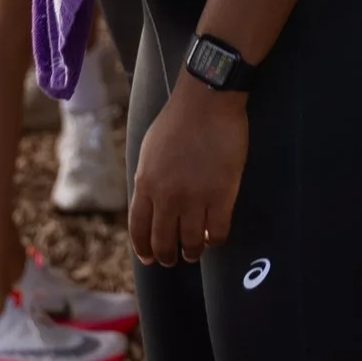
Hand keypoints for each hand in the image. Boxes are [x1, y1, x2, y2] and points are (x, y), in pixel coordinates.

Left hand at [129, 78, 248, 266]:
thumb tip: (149, 206)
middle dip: (167, 256)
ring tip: (193, 251)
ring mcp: (195, 198)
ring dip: (191, 252)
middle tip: (173, 259)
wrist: (207, 102)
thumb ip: (147, 180)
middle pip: (163, 242)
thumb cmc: (177, 122)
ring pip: (191, 244)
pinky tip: (212, 237)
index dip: (143, 249)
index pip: (139, 229)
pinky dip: (214, 241)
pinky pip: (217, 233)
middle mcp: (167, 196)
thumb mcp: (149, 150)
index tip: (148, 258)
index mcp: (146, 183)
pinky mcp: (222, 195)